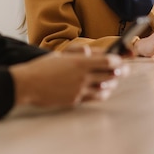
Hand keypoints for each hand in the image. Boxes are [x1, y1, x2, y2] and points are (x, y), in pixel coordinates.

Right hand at [9, 50, 125, 107]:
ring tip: (114, 79)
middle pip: (110, 75)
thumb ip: (78, 52)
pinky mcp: (75, 100)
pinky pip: (94, 97)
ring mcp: (79, 90)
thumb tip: (93, 52)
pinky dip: (102, 93)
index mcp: (79, 62)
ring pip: (105, 88)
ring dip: (112, 83)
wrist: (28, 84)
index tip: (122, 59)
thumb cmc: (42, 67)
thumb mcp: (61, 54)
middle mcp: (82, 77)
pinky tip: (103, 90)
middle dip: (120, 72)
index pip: (108, 61)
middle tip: (124, 70)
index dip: (118, 61)